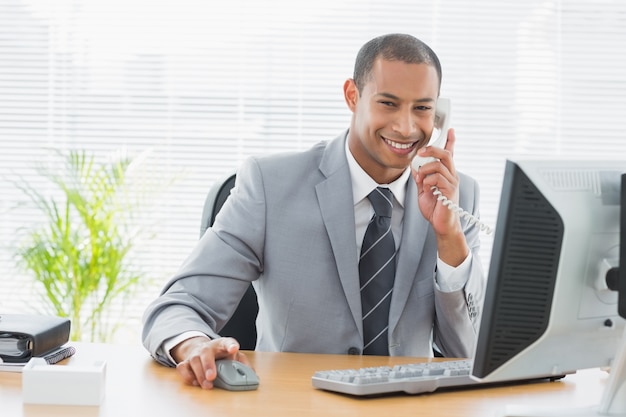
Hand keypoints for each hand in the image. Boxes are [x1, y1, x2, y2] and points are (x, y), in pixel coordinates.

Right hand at [171, 336, 250, 388]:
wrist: (203, 350)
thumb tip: (252, 374)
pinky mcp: (186, 362)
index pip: (227, 342)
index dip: (231, 345)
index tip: (234, 349)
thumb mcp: (234, 356)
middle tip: (212, 377)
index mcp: (222, 344)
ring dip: (200, 374)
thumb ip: (243, 363)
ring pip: (194, 361)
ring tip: (207, 385)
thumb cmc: (221, 354)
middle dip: (208, 365)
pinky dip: (187, 376)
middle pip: (206, 353)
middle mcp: (207, 348)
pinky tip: (195, 382)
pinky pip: (183, 368)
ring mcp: (195, 354)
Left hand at [412, 128, 467, 265]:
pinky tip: (425, 188)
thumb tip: (414, 167)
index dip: (451, 141)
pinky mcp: (450, 191)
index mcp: (445, 174)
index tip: (451, 130)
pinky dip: (427, 180)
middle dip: (431, 149)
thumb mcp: (423, 190)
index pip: (450, 154)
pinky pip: (438, 178)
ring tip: (420, 179)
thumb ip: (420, 178)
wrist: (441, 224)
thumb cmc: (434, 208)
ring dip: (425, 169)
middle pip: (445, 154)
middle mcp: (451, 176)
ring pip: (439, 165)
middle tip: (420, 152)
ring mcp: (452, 183)